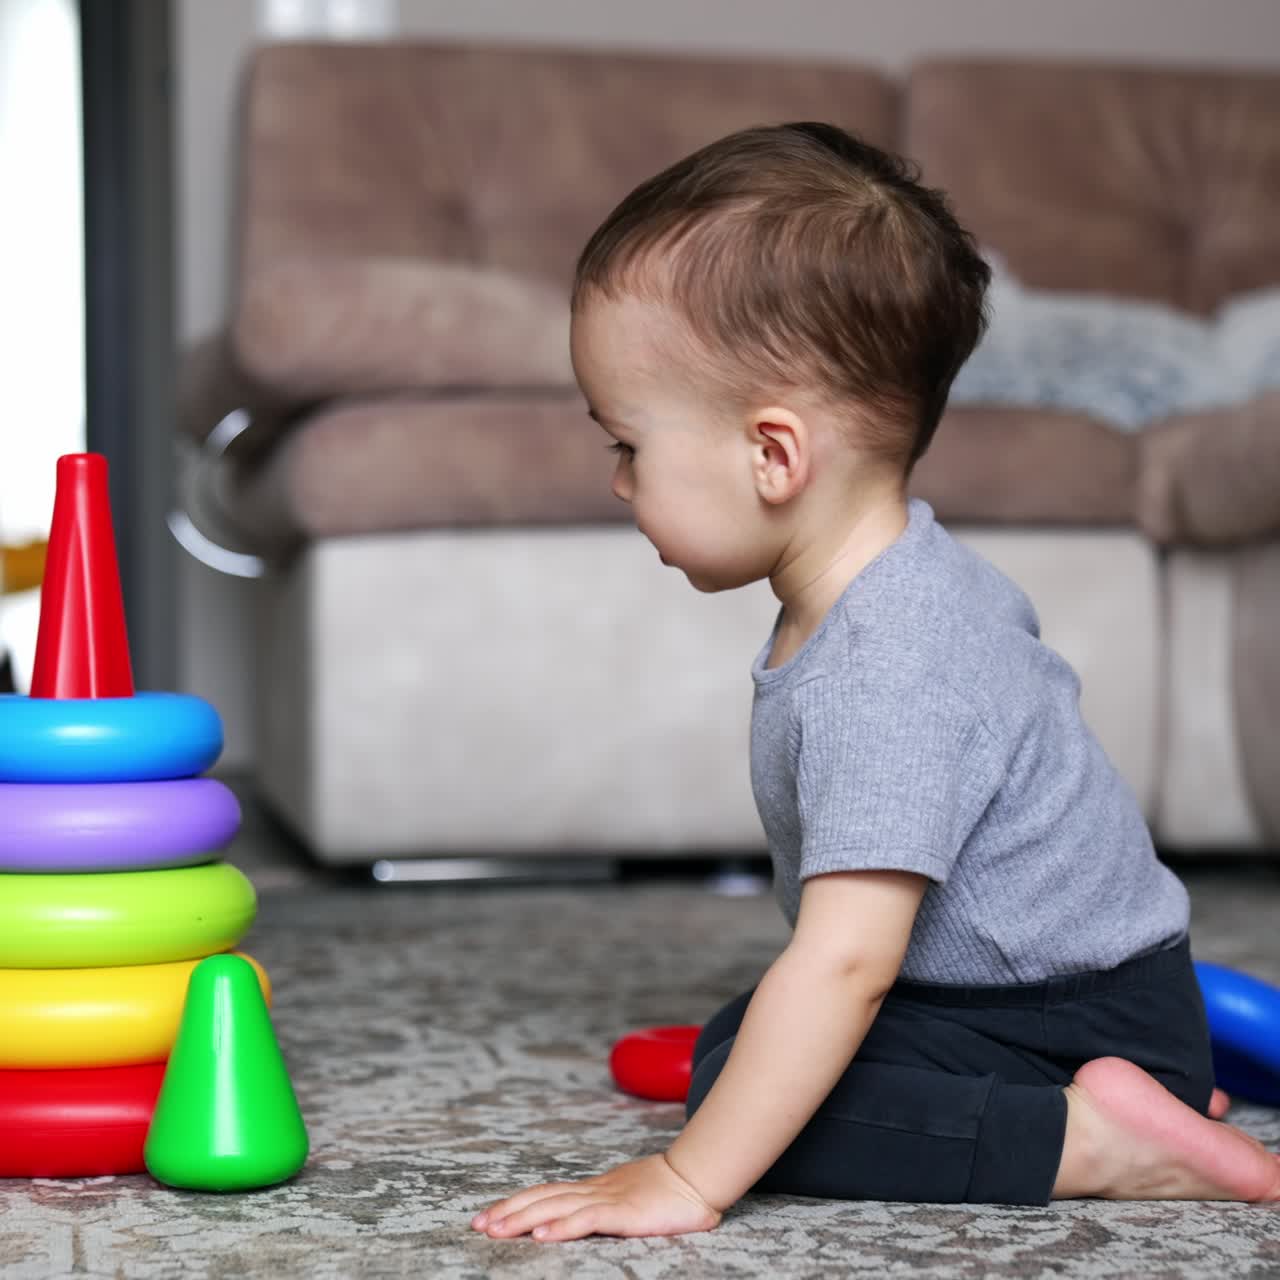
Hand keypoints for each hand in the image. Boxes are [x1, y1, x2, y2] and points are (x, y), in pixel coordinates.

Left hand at [470, 1153, 722, 1241]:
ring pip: (556, 1207)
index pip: (546, 1193)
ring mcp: (607, 1199)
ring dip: (522, 1218)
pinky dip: (561, 1226)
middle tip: (477, 1224)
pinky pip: (586, 1220)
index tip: (488, 1215)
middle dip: (508, 1211)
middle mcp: (593, 1191)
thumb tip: (579, 1216)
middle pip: (542, 1197)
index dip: (516, 1203)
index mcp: (593, 1189)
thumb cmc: (665, 1193)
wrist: (696, 1179)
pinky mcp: (623, 1214)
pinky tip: (541, 1235)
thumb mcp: (626, 1199)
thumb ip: (603, 1207)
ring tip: (495, 1230)